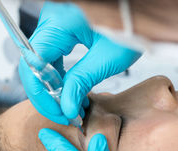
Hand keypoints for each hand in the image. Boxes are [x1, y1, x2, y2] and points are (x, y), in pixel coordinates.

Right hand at [20, 2, 141, 124]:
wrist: (144, 4)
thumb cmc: (133, 20)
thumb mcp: (110, 55)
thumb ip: (82, 81)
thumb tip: (65, 107)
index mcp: (58, 23)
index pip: (33, 67)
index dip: (41, 95)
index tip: (58, 112)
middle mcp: (49, 20)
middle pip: (33, 66)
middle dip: (46, 95)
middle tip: (63, 113)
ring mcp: (53, 22)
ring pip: (39, 62)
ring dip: (51, 87)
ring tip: (70, 104)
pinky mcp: (60, 26)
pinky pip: (49, 55)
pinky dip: (57, 74)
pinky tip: (69, 88)